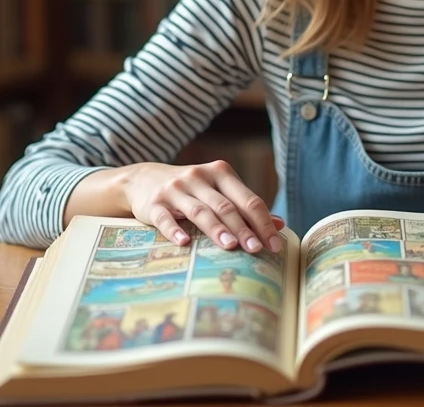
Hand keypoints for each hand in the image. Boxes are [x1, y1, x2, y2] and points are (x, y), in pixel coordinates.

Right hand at [121, 161, 284, 253]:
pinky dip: (175, 229)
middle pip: (226, 206)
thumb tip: (279, 225)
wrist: (143, 179)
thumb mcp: (218, 191)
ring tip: (231, 246)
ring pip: (200, 210)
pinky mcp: (154, 203)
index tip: (274, 245)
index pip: (247, 199)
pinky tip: (185, 243)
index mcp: (220, 173)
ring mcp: (175, 189)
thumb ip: (245, 206)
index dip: (262, 222)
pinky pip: (166, 217)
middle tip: (257, 249)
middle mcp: (199, 177)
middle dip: (243, 228)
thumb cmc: (191, 190)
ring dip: (216, 228)